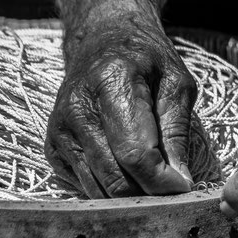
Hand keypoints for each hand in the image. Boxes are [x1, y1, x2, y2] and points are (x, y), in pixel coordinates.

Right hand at [45, 17, 195, 197]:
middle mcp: (78, 109)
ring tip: (155, 184)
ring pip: (99, 190)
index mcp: (112, 83)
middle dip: (150, 194)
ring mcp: (60, 129)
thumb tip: (180, 182)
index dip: (162, 181)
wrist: (102, 41)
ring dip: (132, 196)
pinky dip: (111, 189)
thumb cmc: (146, 60)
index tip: (184, 187)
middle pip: (115, 177)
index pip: (135, 153)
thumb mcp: (177, 84)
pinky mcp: (53, 146)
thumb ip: (178, 132)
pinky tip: (129, 173)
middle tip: (173, 189)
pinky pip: (86, 186)